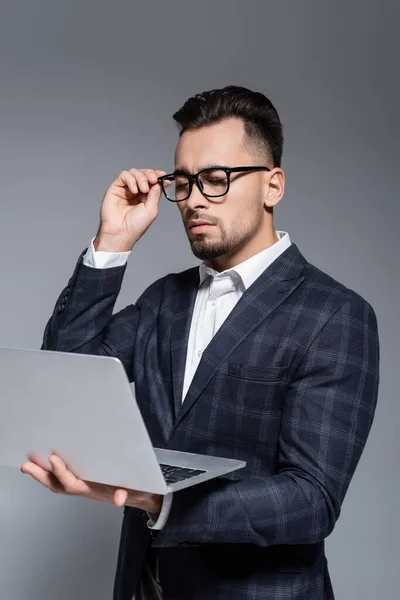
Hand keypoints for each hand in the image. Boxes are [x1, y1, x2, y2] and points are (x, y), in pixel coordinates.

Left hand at [21, 454, 162, 514]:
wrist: (140, 493)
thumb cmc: (135, 488)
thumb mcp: (133, 490)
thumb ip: (125, 493)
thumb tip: (119, 499)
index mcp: (94, 490)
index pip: (73, 483)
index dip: (62, 473)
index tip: (54, 459)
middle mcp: (84, 487)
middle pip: (58, 485)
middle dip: (42, 476)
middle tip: (27, 466)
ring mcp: (83, 484)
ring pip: (57, 482)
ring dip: (42, 475)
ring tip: (28, 465)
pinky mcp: (83, 478)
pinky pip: (62, 478)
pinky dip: (50, 472)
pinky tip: (42, 464)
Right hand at [94, 168, 169, 251]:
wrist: (120, 232)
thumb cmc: (135, 226)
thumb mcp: (151, 209)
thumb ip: (155, 194)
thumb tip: (159, 181)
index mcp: (146, 196)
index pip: (152, 180)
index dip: (158, 175)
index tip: (163, 175)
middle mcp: (136, 191)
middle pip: (144, 173)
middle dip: (150, 174)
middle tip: (153, 180)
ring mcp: (125, 189)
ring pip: (134, 172)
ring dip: (141, 178)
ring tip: (143, 189)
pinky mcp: (115, 188)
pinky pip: (124, 175)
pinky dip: (131, 180)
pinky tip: (134, 190)